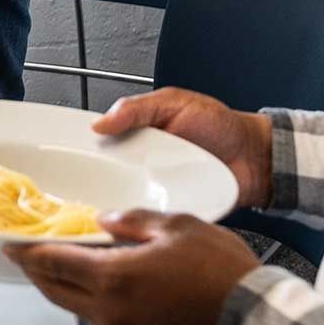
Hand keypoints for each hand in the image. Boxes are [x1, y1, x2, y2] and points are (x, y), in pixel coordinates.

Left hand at [6, 210, 259, 324]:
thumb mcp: (179, 227)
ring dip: (73, 292)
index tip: (10, 246)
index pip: (54, 263)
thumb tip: (106, 221)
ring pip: (84, 312)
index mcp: (114, 278)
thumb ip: (135, 221)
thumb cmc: (223, 274)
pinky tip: (115, 296)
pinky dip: (102, 310)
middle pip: (58, 293)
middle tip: (28, 260)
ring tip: (75, 273)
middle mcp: (111, 314)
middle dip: (39, 274)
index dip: (28, 253)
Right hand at [95, 86, 271, 210]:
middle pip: (106, 179)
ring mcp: (156, 190)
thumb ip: (138, 108)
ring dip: (114, 207)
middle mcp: (142, 166)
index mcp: (137, 137)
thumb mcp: (175, 102)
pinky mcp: (171, 212)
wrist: (254, 157)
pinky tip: (131, 222)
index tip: (68, 161)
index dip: (83, 156)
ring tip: (98, 210)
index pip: (101, 148)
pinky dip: (142, 222)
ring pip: (124, 203)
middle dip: (94, 186)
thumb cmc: (220, 126)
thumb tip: (101, 123)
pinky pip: (150, 220)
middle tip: (81, 189)